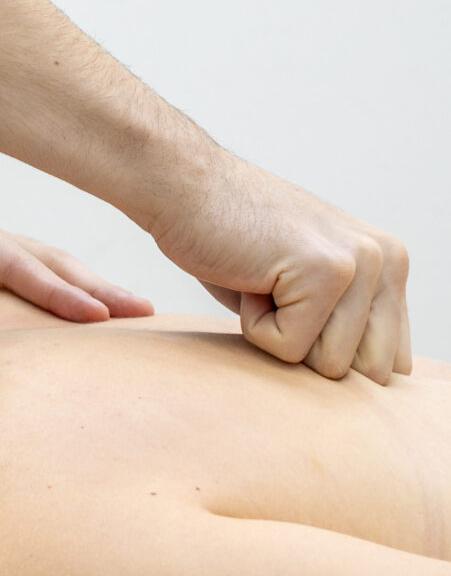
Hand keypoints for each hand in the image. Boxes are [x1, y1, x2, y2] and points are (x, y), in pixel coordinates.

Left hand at [0, 169, 153, 334]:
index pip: (19, 263)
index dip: (59, 293)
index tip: (101, 318)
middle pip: (49, 258)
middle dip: (98, 286)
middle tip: (149, 313)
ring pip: (41, 269)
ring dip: (85, 291)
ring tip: (134, 319)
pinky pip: (21, 286)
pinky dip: (54, 300)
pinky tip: (79, 324)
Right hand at [146, 152, 409, 382]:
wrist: (184, 189)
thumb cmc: (231, 242)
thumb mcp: (304, 287)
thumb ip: (346, 324)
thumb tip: (368, 385)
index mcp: (392, 265)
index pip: (388, 362)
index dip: (327, 352)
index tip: (292, 306)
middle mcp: (389, 261)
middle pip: (363, 371)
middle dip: (309, 350)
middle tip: (276, 297)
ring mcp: (362, 263)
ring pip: (328, 364)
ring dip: (279, 335)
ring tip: (261, 283)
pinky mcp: (327, 270)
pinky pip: (290, 347)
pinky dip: (253, 325)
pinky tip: (248, 278)